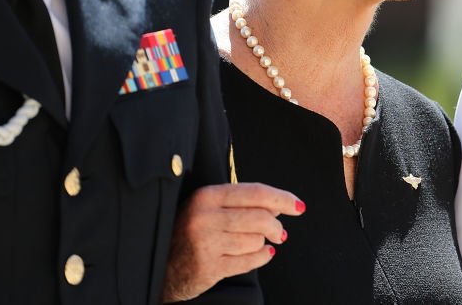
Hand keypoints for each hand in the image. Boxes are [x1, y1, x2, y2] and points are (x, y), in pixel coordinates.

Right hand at [161, 182, 303, 301]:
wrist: (162, 265)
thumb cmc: (191, 231)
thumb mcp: (210, 208)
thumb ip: (242, 203)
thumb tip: (280, 204)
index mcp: (207, 196)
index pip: (255, 192)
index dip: (282, 198)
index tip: (299, 206)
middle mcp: (204, 217)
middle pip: (260, 217)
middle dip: (277, 226)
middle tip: (281, 232)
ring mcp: (206, 243)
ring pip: (256, 240)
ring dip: (262, 243)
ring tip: (255, 243)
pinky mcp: (210, 267)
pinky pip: (250, 261)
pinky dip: (261, 257)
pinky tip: (260, 254)